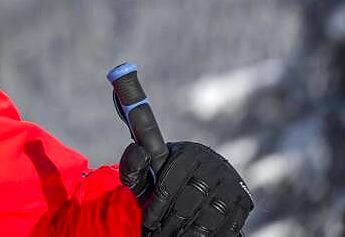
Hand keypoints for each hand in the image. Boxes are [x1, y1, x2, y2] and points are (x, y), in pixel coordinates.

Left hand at [119, 141, 252, 235]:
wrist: (204, 184)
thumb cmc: (168, 180)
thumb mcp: (149, 173)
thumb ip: (136, 167)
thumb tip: (139, 152)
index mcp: (187, 153)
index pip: (168, 183)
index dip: (156, 207)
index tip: (147, 223)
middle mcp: (213, 163)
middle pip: (189, 202)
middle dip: (171, 224)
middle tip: (159, 236)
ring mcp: (232, 181)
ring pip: (210, 217)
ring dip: (190, 235)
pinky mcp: (244, 200)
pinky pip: (229, 226)